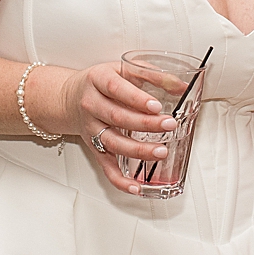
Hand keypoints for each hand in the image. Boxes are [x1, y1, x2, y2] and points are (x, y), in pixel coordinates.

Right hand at [49, 62, 175, 195]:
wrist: (71, 97)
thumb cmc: (101, 81)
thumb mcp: (123, 68)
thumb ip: (153, 74)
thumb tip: (182, 85)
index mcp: (98, 80)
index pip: (116, 89)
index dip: (136, 99)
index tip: (156, 105)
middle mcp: (92, 105)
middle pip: (117, 117)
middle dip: (145, 123)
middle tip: (169, 125)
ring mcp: (91, 129)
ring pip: (113, 143)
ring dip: (138, 150)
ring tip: (160, 151)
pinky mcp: (93, 148)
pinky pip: (106, 167)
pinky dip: (120, 180)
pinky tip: (136, 186)